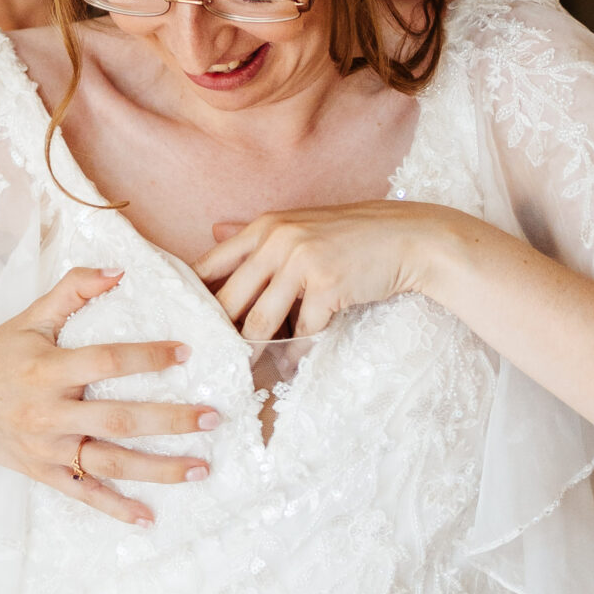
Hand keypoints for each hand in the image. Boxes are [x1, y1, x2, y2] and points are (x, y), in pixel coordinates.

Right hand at [0, 268, 216, 527]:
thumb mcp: (30, 317)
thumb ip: (73, 291)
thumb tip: (118, 271)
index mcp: (47, 369)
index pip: (105, 362)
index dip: (146, 357)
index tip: (185, 353)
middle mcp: (49, 413)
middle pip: (118, 420)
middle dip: (169, 420)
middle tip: (212, 418)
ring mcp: (47, 449)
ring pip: (109, 462)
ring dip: (159, 469)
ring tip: (201, 468)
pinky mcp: (43, 474)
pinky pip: (84, 494)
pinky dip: (116, 508)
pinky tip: (150, 517)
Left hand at [196, 206, 455, 350]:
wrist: (406, 237)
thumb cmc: (351, 234)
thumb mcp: (299, 223)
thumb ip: (256, 233)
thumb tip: (212, 230)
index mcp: (265, 226)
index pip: (211, 264)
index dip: (196, 298)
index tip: (187, 324)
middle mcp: (277, 240)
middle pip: (230, 300)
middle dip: (221, 334)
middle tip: (211, 359)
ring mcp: (302, 263)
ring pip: (260, 322)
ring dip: (253, 352)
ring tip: (244, 370)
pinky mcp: (327, 287)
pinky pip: (301, 332)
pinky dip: (296, 353)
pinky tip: (292, 364)